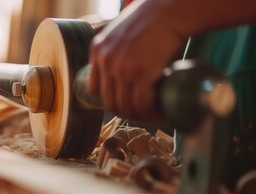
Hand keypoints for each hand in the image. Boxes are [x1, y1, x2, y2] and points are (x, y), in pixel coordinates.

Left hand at [88, 0, 186, 118]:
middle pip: (109, 101)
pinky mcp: (141, 73)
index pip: (93, 88)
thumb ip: (114, 51)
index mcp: (98, 50)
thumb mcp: (119, 33)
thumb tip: (122, 74)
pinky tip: (158, 113)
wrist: (169, 10)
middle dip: (125, 111)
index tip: (121, 103)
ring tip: (151, 115)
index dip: (107, 100)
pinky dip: (151, 112)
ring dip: (139, 115)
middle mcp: (106, 60)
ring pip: (125, 106)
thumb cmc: (151, 20)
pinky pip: (142, 103)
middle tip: (140, 113)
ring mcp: (122, 68)